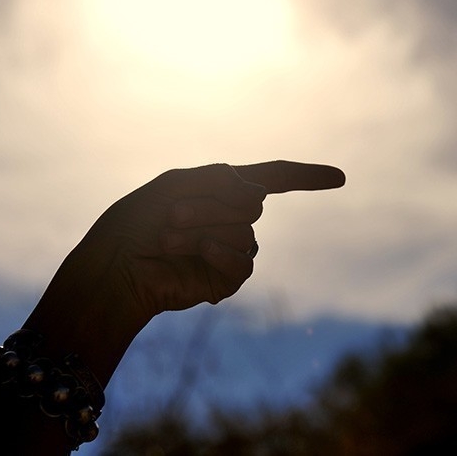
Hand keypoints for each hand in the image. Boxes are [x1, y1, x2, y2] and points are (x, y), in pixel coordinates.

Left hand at [79, 160, 344, 316]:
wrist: (116, 268)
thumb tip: (259, 197)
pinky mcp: (228, 278)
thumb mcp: (176, 183)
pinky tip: (194, 259)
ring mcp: (233, 248)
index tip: (340, 178)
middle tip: (171, 216)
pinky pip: (243, 261)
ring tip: (169, 239)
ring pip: (246, 231)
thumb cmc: (137, 222)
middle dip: (210, 205)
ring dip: (203, 231)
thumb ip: (221, 181)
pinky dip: (217, 254)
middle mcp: (232, 216)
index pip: (275, 178)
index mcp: (222, 188)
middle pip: (253, 201)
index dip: (307, 177)